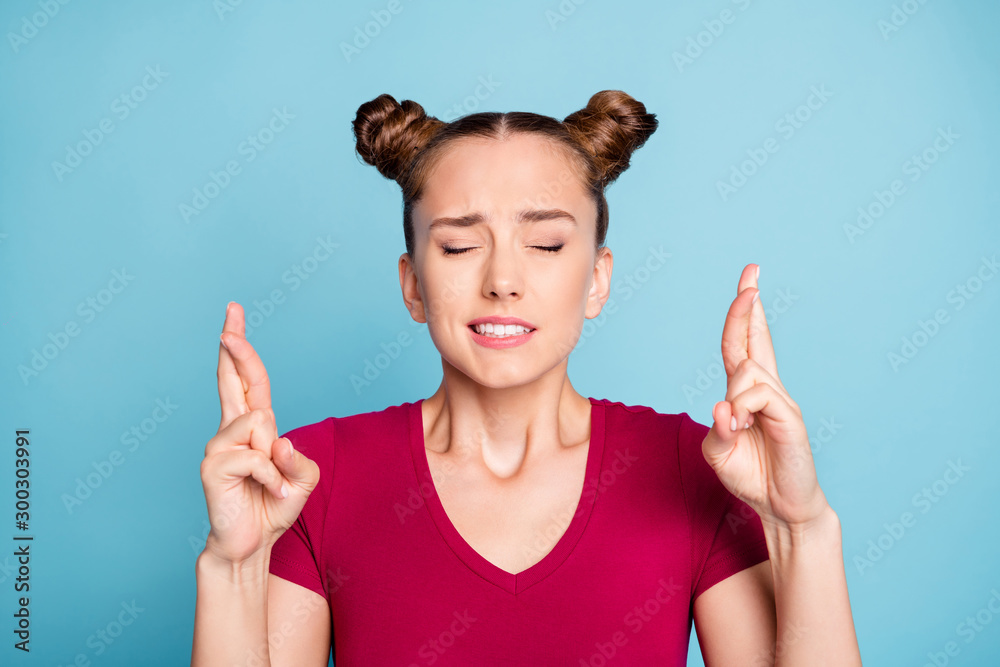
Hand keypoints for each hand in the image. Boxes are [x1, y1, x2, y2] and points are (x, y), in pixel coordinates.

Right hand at [198, 302, 320, 564]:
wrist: (251, 545)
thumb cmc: (273, 507)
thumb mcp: (302, 480)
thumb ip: (299, 459)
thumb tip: (275, 442)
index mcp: (253, 425)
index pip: (249, 380)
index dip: (242, 349)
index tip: (234, 316)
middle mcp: (232, 430)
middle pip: (233, 378)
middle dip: (235, 344)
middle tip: (231, 312)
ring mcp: (218, 446)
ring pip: (258, 423)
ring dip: (275, 460)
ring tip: (269, 484)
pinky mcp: (213, 467)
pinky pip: (256, 457)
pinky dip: (271, 478)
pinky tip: (264, 493)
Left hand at [700, 264, 829, 529]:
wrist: (781, 507)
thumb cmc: (751, 476)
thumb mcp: (719, 453)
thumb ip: (717, 429)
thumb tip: (722, 406)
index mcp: (747, 392)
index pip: (742, 345)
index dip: (743, 314)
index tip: (750, 281)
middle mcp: (766, 390)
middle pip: (753, 339)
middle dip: (748, 305)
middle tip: (751, 273)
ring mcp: (780, 401)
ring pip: (747, 372)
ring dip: (735, 395)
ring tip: (739, 424)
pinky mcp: (791, 418)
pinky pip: (760, 396)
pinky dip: (744, 407)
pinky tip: (745, 425)